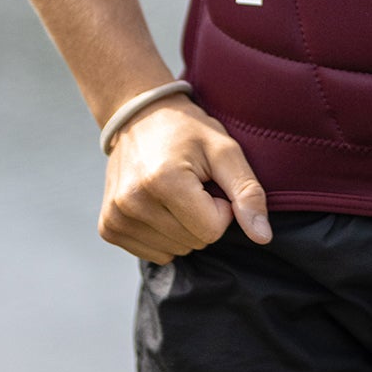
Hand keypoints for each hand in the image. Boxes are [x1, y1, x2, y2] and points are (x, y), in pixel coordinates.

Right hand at [98, 95, 272, 262]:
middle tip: (192, 185)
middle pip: (193, 243)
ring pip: (174, 252)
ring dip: (183, 227)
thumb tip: (263, 237)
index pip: (212, 230)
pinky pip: (154, 254)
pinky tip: (158, 205)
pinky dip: (164, 235)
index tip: (209, 183)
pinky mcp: (108, 227)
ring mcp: (116, 217)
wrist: (139, 117)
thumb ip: (247, 192)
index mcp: (163, 181)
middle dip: (202, 218)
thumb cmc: (187, 132)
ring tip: (174, 192)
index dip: (221, 208)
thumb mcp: (225, 150)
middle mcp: (133, 202)